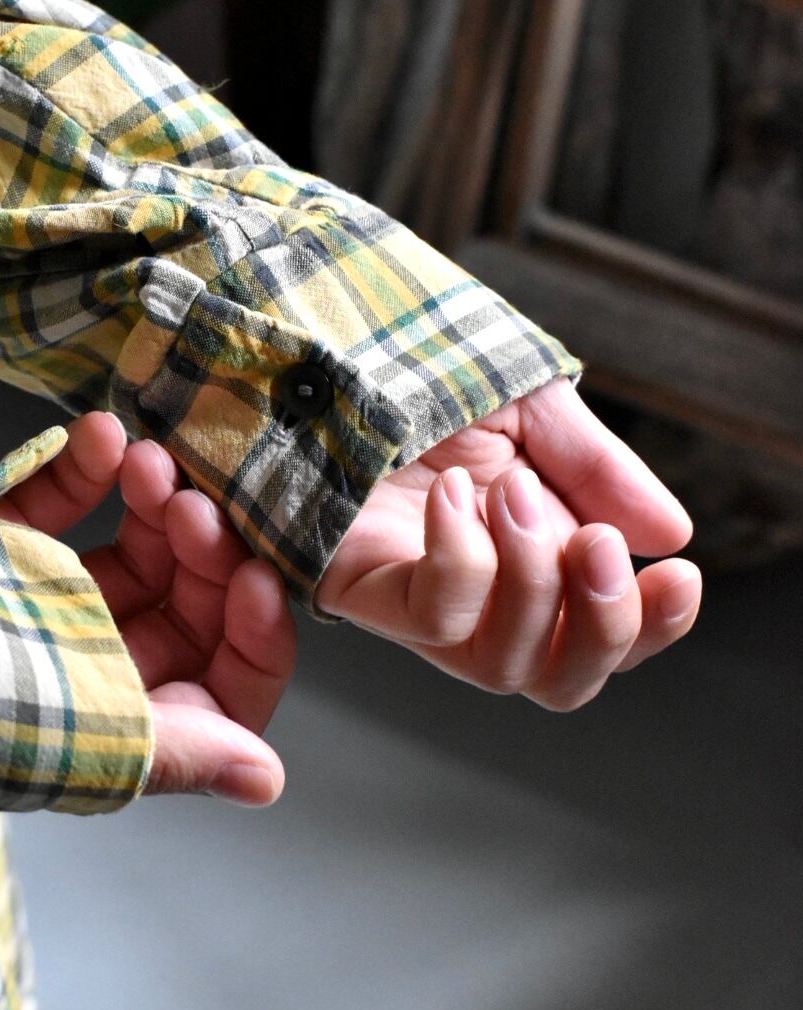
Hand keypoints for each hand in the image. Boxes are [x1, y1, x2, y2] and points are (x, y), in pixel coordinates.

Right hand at [0, 412, 293, 803]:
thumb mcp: (71, 736)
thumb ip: (174, 750)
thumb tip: (265, 780)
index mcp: (115, 728)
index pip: (226, 688)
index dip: (256, 635)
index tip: (256, 574)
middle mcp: (87, 670)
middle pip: (191, 605)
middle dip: (205, 547)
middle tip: (186, 498)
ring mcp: (40, 604)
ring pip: (137, 548)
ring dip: (155, 499)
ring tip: (142, 460)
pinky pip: (58, 503)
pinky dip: (82, 468)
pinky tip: (94, 438)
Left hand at [316, 378, 701, 709]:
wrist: (329, 326)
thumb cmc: (421, 364)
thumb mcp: (530, 408)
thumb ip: (597, 471)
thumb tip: (670, 535)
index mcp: (525, 555)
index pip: (597, 635)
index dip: (648, 626)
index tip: (679, 575)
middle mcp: (473, 593)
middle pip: (556, 683)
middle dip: (603, 627)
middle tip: (601, 544)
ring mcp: (411, 598)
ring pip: (500, 667)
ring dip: (535, 583)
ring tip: (516, 492)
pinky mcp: (355, 585)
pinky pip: (433, 615)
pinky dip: (464, 559)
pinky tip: (455, 492)